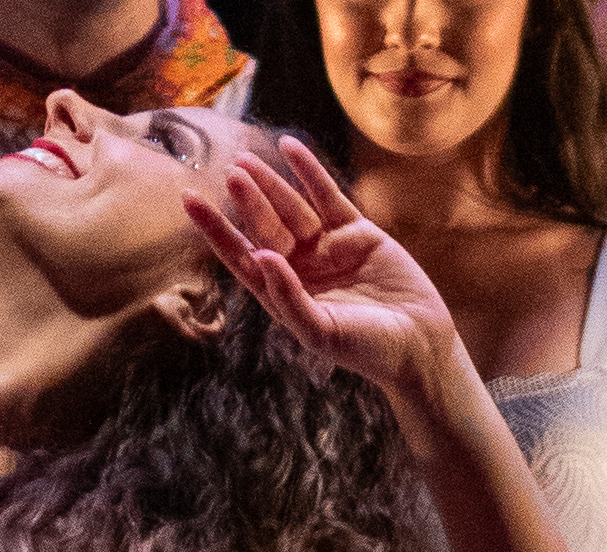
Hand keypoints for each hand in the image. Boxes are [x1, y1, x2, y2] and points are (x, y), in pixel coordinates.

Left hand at [185, 137, 459, 401]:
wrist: (417, 343)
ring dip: (271, 184)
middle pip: (265, 227)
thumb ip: (289, 298)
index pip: (240, 256)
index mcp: (281, 294)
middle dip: (248, 201)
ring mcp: (326, 247)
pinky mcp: (357, 232)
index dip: (215, 229)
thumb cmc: (366, 348)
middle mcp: (298, 268)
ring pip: (292, 208)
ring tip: (247, 161)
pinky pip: (328, 196)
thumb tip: (261, 257)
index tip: (189, 201)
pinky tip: (290, 148)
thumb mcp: (322, 331)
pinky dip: (310, 172)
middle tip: (231, 173)